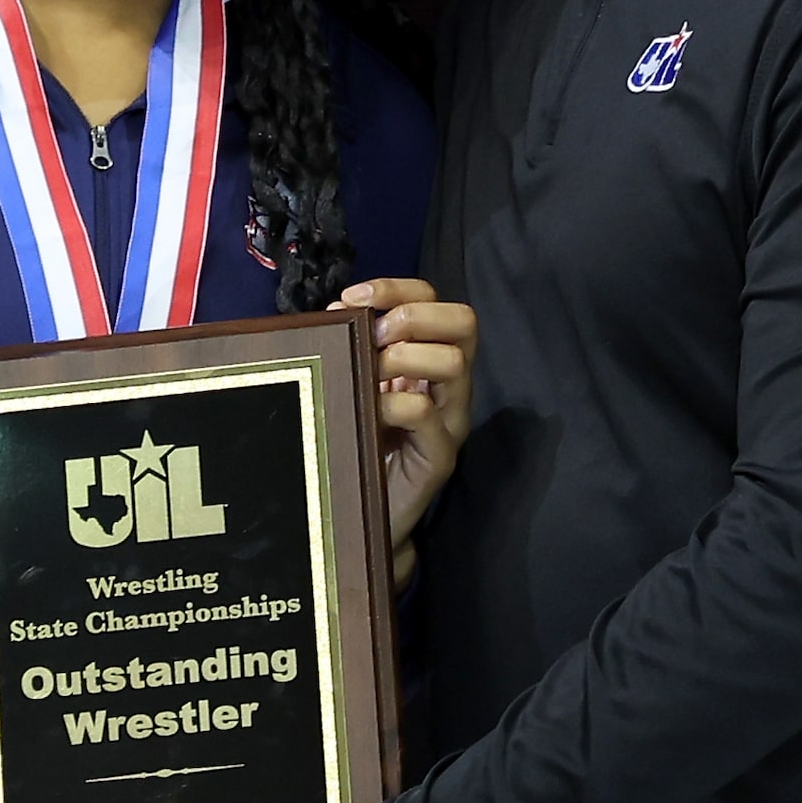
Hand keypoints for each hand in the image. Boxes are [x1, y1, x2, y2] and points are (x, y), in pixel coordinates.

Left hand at [333, 278, 475, 584]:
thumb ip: (350, 346)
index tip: (351, 299)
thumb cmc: (353, 442)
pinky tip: (368, 410)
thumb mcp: (352, 382)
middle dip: (413, 315)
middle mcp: (449, 384)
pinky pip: (427, 414)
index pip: (432, 297)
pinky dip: (394, 403)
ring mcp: (450, 420)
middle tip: (374, 338)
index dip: (396, 287)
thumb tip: (337, 310)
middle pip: (464, 320)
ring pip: (454, 362)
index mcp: (428, 357)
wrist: (357, 515)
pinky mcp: (439, 456)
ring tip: (370, 372)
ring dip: (405, 356)